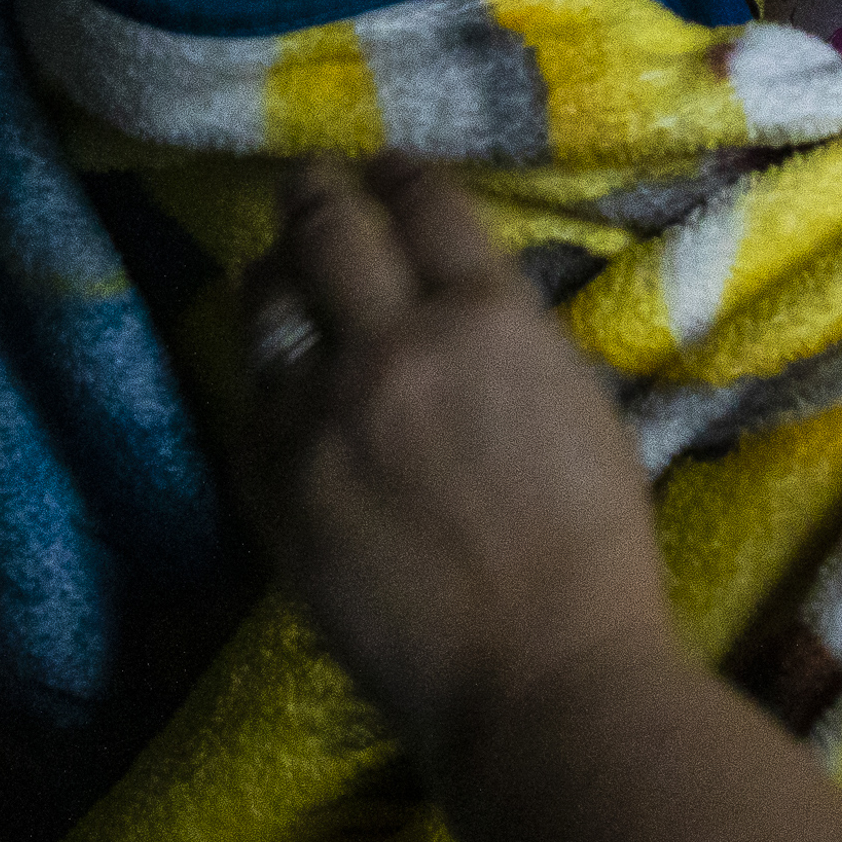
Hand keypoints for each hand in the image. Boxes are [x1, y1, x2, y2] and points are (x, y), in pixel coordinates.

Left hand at [241, 155, 675, 763]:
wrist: (536, 672)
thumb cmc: (592, 548)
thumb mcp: (576, 402)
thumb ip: (508, 337)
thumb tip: (455, 298)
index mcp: (491, 320)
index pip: (428, 204)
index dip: (403, 175)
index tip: (391, 169)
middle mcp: (394, 345)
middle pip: (329, 229)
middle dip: (318, 193)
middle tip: (313, 184)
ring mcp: (319, 412)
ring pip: (267, 303)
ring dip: (273, 271)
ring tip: (274, 263)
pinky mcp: (271, 479)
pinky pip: (249, 395)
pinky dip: (263, 368)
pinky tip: (271, 366)